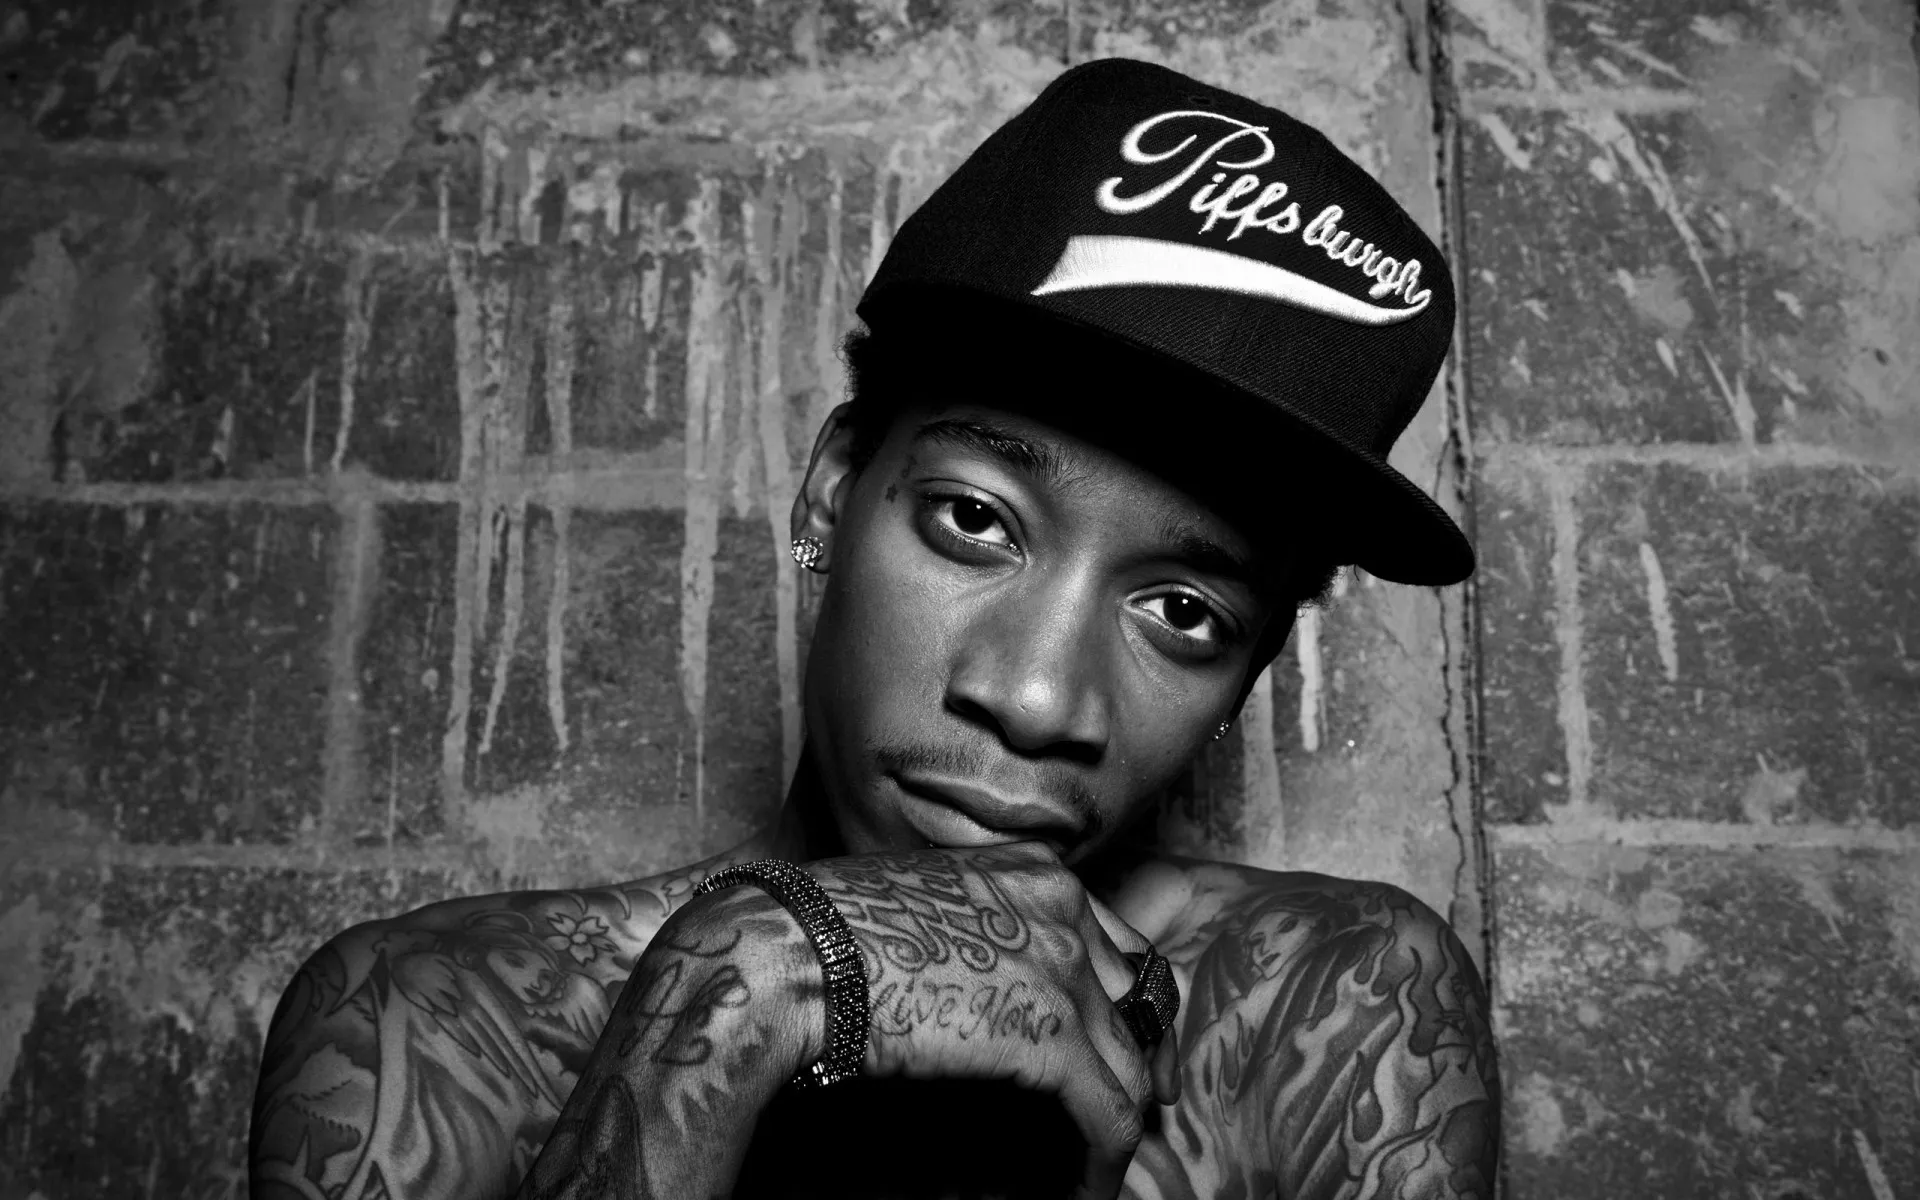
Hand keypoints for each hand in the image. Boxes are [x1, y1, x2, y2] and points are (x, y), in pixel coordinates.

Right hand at [807, 842, 1180, 1199]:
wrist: (797, 946)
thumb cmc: (830, 924)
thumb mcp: (929, 898)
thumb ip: (980, 923)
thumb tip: (994, 984)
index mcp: (1036, 870)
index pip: (1119, 942)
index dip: (1132, 1005)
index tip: (1134, 1048)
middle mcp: (1063, 905)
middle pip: (1142, 998)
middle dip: (1147, 1060)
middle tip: (1145, 1106)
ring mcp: (1064, 966)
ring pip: (1131, 1063)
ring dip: (1122, 1123)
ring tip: (1098, 1164)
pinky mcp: (1053, 1033)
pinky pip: (1110, 1113)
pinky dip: (1104, 1163)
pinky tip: (1087, 1191)